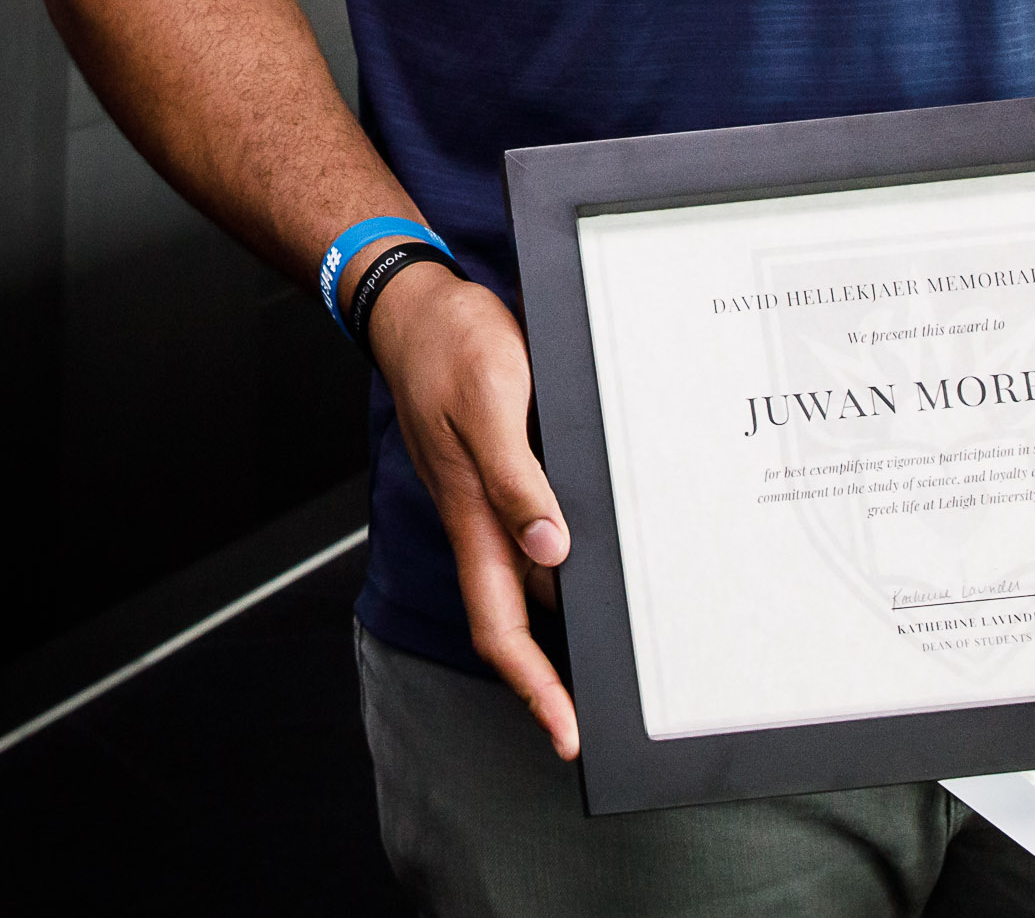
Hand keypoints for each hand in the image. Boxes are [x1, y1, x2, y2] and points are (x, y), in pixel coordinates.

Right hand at [367, 262, 578, 755]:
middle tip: (603, 710)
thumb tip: (551, 549)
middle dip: (552, 675)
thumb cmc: (449, 344)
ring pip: (530, 577)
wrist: (416, 301)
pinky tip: (605, 552)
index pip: (499, 626)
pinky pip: (534, 529)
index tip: (566, 733)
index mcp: (471, 515)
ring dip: (566, 616)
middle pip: (516, 618)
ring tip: (618, 646)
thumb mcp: (490, 401)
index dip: (531, 687)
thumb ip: (516, 477)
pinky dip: (566, 556)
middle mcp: (479, 517)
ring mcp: (486, 496)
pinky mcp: (501, 468)